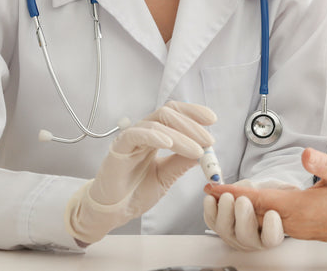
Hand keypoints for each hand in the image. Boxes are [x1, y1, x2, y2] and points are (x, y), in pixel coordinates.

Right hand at [65, 101, 215, 244]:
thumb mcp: (167, 176)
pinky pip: (135, 134)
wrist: (113, 212)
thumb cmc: (135, 192)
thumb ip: (182, 162)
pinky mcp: (118, 148)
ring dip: (181, 135)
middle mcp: (143, 133)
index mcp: (155, 136)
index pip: (175, 114)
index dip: (193, 112)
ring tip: (197, 151)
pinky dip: (154, 136)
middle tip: (208, 140)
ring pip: (157, 123)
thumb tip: (205, 150)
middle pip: (168, 114)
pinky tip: (169, 143)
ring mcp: (130, 139)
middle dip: (192, 124)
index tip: (213, 119)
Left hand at [203, 179, 295, 249]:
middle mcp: (253, 239)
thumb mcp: (281, 190)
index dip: (271, 228)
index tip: (272, 213)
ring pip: (226, 231)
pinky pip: (212, 222)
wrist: (257, 196)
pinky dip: (210, 209)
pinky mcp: (220, 227)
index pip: (272, 237)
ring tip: (227, 196)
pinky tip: (211, 198)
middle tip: (243, 201)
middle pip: (246, 236)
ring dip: (225, 212)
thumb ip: (283, 189)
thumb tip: (276, 180)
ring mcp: (234, 235)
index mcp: (272, 233)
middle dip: (243, 217)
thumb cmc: (272, 196)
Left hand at [206, 149, 326, 243]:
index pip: (257, 201)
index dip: (232, 193)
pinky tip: (258, 206)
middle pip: (253, 214)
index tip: (213, 188)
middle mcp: (294, 223)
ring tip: (230, 197)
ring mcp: (298, 229)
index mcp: (299, 208)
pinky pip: (273, 224)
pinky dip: (260, 214)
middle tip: (213, 192)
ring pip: (262, 220)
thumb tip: (304, 154)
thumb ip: (321, 163)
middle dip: (231, 202)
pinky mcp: (303, 231)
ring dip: (244, 209)